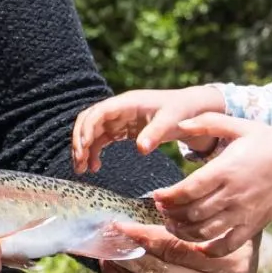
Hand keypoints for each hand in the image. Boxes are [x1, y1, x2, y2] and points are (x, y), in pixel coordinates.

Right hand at [72, 85, 227, 173]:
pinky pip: (101, 139)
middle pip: (89, 120)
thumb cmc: (182, 111)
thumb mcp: (171, 121)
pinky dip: (94, 152)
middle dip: (80, 140)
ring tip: (82, 170)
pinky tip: (95, 167)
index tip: (85, 148)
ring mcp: (119, 119)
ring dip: (83, 148)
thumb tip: (141, 150)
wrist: (191, 109)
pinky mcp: (121, 129)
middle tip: (79, 163)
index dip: (88, 128)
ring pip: (91, 131)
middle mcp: (119, 109)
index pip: (99, 112)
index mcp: (128, 102)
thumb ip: (155, 133)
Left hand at [101, 225, 259, 272]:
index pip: (178, 250)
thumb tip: (141, 209)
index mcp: (233, 266)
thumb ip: (187, 219)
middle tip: (108, 240)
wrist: (242, 262)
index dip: (145, 237)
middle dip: (131, 257)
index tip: (120, 225)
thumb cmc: (224, 234)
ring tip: (107, 255)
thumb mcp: (216, 220)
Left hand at [147, 114, 271, 258]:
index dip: (168, 196)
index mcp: (226, 169)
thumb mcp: (239, 126)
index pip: (188, 189)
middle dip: (170, 214)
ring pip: (204, 232)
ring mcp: (242, 213)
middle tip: (161, 210)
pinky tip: (197, 244)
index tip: (157, 195)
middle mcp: (232, 194)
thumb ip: (208, 122)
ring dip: (182, 231)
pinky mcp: (251, 226)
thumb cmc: (269, 143)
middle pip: (192, 213)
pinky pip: (226, 246)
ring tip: (173, 224)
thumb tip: (179, 123)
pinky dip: (208, 249)